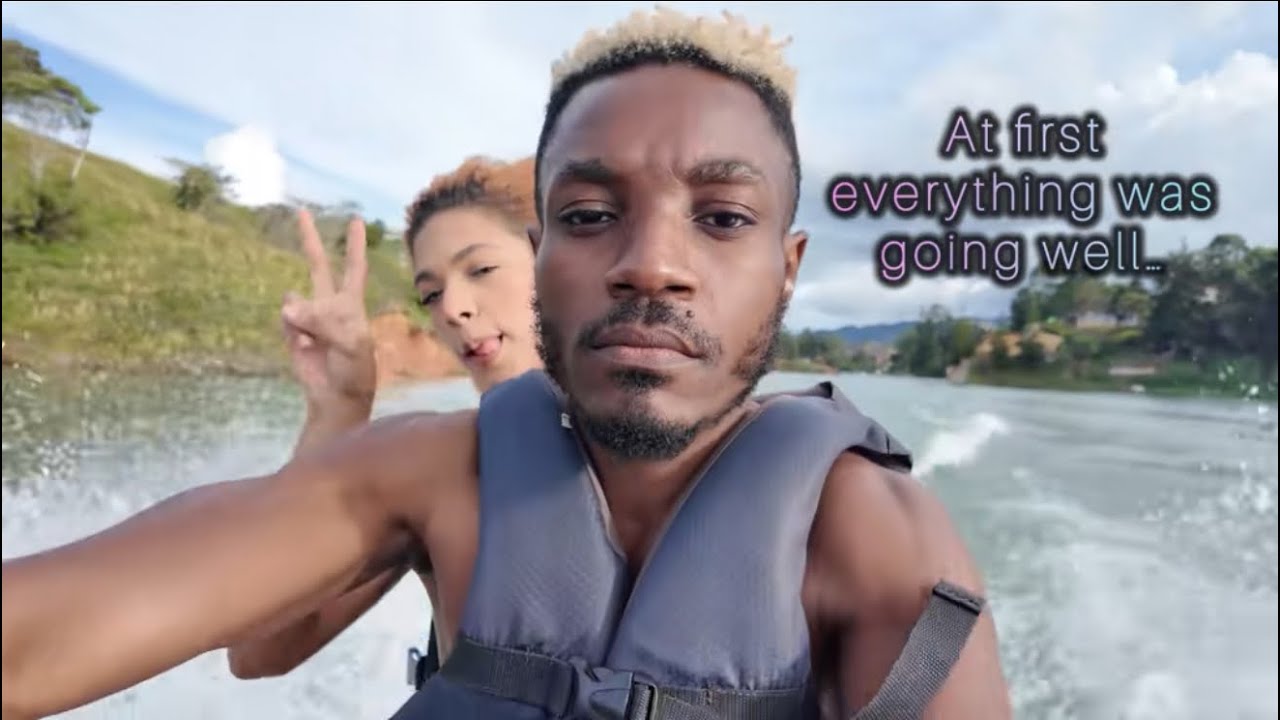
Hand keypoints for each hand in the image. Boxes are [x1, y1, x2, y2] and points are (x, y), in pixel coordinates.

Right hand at [281, 210, 375, 412]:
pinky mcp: (291, 331)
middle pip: (317, 266)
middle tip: (301, 211)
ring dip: (304, 319)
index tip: (357, 220)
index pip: (354, 268)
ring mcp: (308, 317)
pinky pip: (286, 322)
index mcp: (351, 305)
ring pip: (296, 302)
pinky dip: (293, 334)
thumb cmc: (354, 370)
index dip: (354, 245)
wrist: (336, 396)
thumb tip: (288, 304)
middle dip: (309, 240)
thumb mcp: (351, 343)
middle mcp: (329, 305)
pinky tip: (305, 348)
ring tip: (317, 343)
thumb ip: (324, 320)